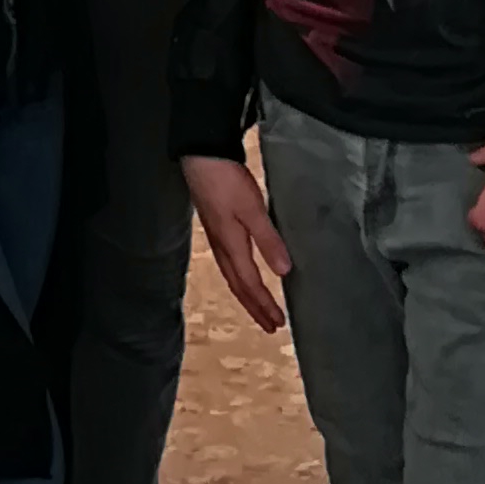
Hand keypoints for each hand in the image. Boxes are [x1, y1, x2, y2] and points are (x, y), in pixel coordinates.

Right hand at [183, 150, 291, 333]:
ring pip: (232, 277)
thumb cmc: (226, 181)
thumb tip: (284, 272)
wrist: (200, 157)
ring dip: (246, 295)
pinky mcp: (216, 228)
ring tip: (258, 308)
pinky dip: (240, 278)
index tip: (278, 323)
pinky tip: (244, 273)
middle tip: (270, 326)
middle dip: (255, 307)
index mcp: (231, 246)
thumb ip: (268, 240)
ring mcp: (216, 238)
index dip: (264, 305)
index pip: (251, 284)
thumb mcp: (252, 209)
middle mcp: (222, 248)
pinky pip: (229, 264)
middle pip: (239, 286)